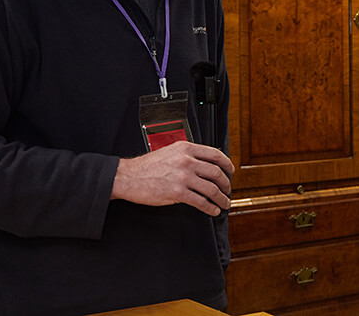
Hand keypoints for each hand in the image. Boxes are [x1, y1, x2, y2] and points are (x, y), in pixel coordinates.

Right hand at [111, 141, 235, 215]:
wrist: (128, 177)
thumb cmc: (147, 166)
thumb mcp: (170, 152)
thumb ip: (187, 155)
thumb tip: (204, 165)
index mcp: (186, 148)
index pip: (215, 154)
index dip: (227, 164)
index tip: (230, 171)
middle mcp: (187, 160)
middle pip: (216, 172)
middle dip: (226, 184)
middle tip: (228, 190)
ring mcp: (183, 177)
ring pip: (212, 189)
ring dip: (221, 198)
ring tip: (224, 203)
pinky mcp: (178, 193)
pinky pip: (201, 201)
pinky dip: (210, 207)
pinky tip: (212, 210)